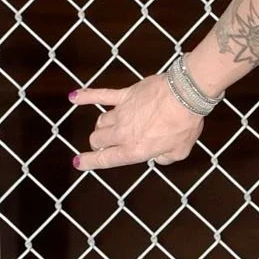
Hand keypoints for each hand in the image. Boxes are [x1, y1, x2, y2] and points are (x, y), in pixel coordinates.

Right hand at [69, 72, 206, 171]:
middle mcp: (123, 133)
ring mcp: (121, 113)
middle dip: (98, 143)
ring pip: (100, 121)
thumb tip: (158, 157)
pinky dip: (86, 96)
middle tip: (104, 144)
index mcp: (135, 150)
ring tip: (107, 127)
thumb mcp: (180, 151)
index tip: (78, 163)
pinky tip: (73, 97)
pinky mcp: (124, 95)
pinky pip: (101, 95)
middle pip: (98, 139)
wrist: (185, 95)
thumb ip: (165, 158)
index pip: (105, 159)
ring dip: (101, 126)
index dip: (90, 162)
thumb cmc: (184, 124)